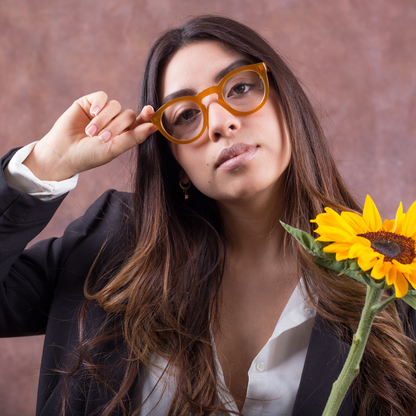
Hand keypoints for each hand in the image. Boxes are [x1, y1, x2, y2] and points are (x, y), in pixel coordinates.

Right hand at [23, 91, 156, 180]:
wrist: (64, 153)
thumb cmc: (90, 155)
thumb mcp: (114, 148)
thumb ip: (134, 137)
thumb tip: (154, 126)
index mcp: (125, 134)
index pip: (141, 122)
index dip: (147, 116)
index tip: (150, 111)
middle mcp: (116, 122)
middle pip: (128, 114)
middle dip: (117, 126)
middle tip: (102, 138)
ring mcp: (103, 112)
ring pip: (115, 106)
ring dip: (104, 119)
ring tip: (91, 133)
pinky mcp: (89, 103)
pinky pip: (102, 96)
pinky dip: (99, 104)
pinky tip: (92, 112)